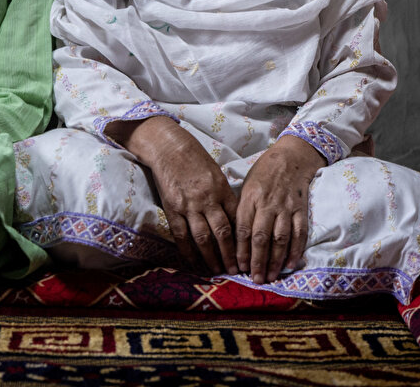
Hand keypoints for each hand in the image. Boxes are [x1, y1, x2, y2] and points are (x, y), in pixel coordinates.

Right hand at [111, 116, 239, 275]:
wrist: (170, 148)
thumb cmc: (196, 160)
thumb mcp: (218, 175)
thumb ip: (226, 196)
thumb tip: (236, 218)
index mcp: (222, 190)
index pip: (237, 220)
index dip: (243, 239)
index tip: (249, 254)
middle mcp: (208, 200)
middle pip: (222, 233)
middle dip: (230, 255)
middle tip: (236, 271)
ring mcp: (189, 205)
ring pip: (203, 237)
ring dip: (211, 257)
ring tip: (217, 270)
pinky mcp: (172, 208)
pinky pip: (181, 234)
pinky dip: (187, 251)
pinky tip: (193, 262)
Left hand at [236, 135, 325, 283]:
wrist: (292, 157)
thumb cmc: (264, 173)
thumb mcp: (246, 186)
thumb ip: (241, 209)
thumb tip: (231, 236)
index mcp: (250, 198)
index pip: (243, 228)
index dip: (241, 250)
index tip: (238, 267)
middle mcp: (268, 204)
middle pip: (261, 237)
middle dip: (257, 261)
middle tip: (255, 279)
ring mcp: (286, 207)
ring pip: (280, 238)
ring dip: (275, 260)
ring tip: (270, 276)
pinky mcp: (301, 210)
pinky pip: (299, 233)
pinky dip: (296, 250)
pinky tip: (291, 264)